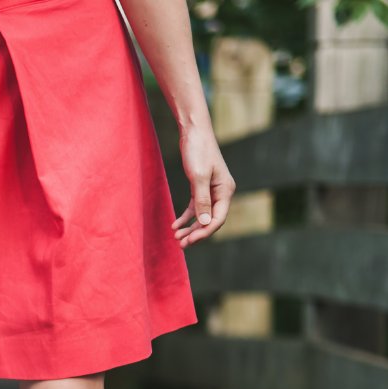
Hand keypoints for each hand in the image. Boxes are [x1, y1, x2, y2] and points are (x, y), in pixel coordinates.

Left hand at [173, 125, 234, 247]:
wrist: (194, 131)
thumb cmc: (198, 151)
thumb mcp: (198, 177)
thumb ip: (202, 200)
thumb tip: (205, 222)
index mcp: (225, 190)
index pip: (218, 218)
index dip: (204, 232)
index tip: (189, 241)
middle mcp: (221, 192)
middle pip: (211, 219)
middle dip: (197, 233)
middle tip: (181, 244)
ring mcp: (212, 190)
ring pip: (202, 215)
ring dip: (191, 227)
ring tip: (177, 238)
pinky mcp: (201, 186)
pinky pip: (195, 207)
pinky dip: (186, 217)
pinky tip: (175, 225)